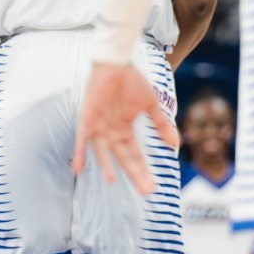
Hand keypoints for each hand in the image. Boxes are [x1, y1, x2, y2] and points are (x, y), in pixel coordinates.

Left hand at [72, 61, 177, 195]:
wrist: (116, 63)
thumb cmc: (131, 81)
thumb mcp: (150, 105)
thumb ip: (161, 124)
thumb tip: (176, 143)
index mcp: (124, 130)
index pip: (135, 155)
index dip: (144, 170)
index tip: (153, 186)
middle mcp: (111, 132)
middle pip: (123, 158)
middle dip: (134, 174)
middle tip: (146, 191)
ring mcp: (98, 127)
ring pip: (103, 153)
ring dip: (107, 167)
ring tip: (114, 182)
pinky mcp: (87, 119)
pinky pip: (81, 139)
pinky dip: (79, 153)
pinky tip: (78, 168)